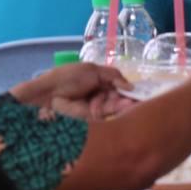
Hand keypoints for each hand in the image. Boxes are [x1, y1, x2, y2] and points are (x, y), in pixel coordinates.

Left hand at [15, 64, 131, 119]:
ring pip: (116, 105)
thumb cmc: (69, 77)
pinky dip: (119, 110)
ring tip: (133, 101)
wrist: (50, 94)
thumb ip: (113, 75)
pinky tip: (128, 106)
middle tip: (137, 96)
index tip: (140, 89)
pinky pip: (109, 114)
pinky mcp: (94, 118)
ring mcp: (97, 106)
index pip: (117, 83)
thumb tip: (131, 86)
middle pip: (118, 95)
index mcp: (97, 79)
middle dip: (127, 95)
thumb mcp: (92, 70)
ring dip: (125, 102)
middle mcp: (99, 93)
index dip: (127, 86)